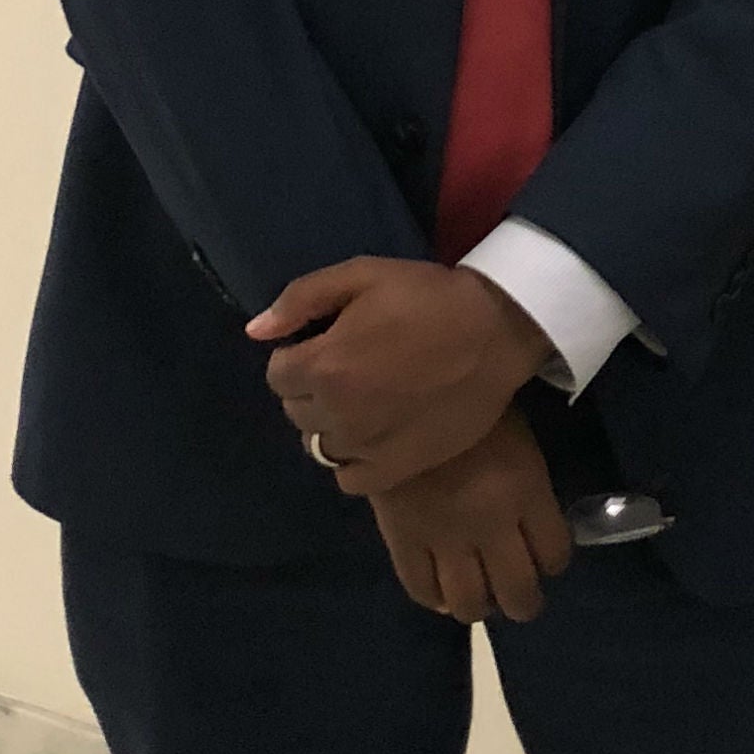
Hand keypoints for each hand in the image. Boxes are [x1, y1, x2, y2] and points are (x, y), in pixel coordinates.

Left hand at [250, 257, 551, 491]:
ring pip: (318, 446)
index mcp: (322, 365)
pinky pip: (348, 478)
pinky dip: (352, 462)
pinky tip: (373, 437)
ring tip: (364, 403)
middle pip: (295, 411)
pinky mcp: (396, 468)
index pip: (277, 373)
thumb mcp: (363, 275)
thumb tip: (256, 332)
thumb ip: (301, 299)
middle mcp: (336, 413)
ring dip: (330, 425)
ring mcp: (365, 446)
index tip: (327, 343)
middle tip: (351, 369)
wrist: (497, 330)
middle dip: (312, 389)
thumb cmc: (428, 297)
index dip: (299, 355)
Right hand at [363, 409, 571, 624]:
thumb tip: (535, 523)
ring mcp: (444, 537)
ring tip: (481, 598)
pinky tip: (442, 591)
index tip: (547, 559)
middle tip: (520, 598)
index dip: (554, 562)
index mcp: (526, 491)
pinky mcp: (402, 539)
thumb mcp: (518, 437)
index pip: (554, 553)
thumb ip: (528, 486)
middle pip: (518, 592)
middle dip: (524, 602)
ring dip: (480, 607)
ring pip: (470, 603)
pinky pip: (421, 589)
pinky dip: (435, 598)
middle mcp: (491, 524)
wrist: (401, 390)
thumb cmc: (471, 403)